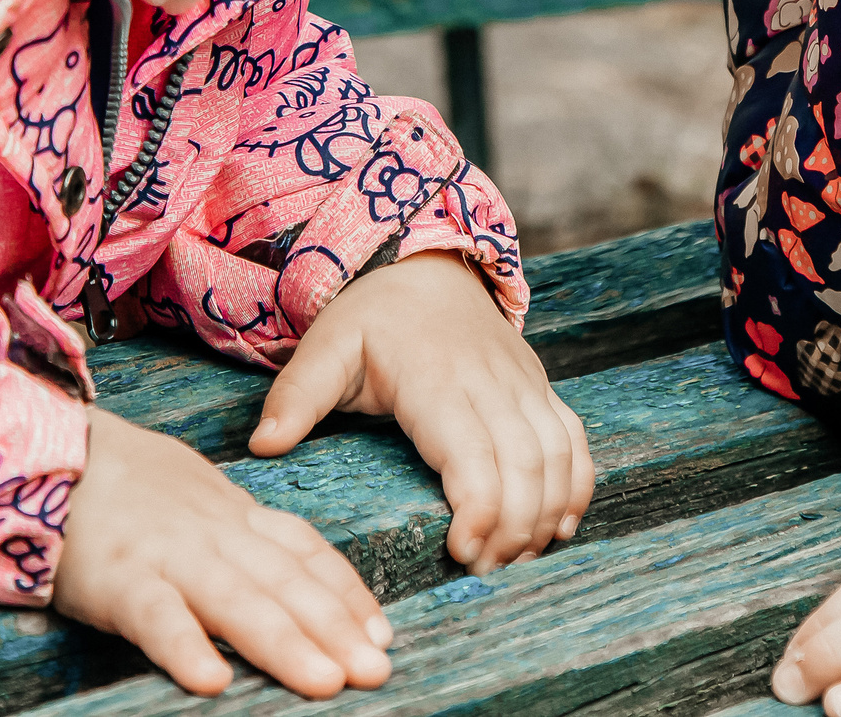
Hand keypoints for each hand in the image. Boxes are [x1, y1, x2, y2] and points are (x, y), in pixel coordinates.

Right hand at [54, 407, 392, 698]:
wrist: (48, 448)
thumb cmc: (123, 482)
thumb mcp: (196, 496)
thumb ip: (240, 532)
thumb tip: (289, 567)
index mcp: (234, 514)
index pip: (305, 553)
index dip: (348, 593)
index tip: (382, 632)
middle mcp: (214, 534)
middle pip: (286, 582)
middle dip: (337, 628)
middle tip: (377, 670)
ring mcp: (169, 555)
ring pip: (238, 601)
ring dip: (286, 644)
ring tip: (327, 683)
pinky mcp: (118, 578)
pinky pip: (156, 616)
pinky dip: (185, 648)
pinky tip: (213, 681)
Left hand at [252, 249, 592, 573]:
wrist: (428, 268)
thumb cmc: (373, 317)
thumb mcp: (325, 347)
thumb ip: (296, 396)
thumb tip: (263, 447)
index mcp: (436, 380)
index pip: (473, 453)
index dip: (480, 509)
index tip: (461, 552)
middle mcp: (491, 383)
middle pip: (525, 465)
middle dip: (514, 529)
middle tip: (483, 572)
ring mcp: (523, 385)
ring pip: (556, 455)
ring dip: (546, 514)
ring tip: (516, 559)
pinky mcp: (540, 388)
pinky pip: (574, 439)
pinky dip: (576, 484)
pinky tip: (561, 525)